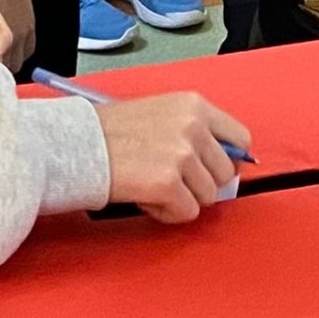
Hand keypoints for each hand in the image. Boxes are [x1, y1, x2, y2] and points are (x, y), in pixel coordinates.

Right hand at [94, 92, 250, 222]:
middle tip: (171, 177)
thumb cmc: (110, 131)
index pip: (240, 138)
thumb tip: (223, 164)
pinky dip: (167, 211)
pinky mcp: (169, 183)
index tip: (213, 168)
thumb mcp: (161, 114)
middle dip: (201, 182)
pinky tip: (146, 195)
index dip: (228, 159)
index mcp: (193, 105)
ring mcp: (182, 155)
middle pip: (226, 173)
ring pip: (207, 196)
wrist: (78, 144)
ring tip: (152, 182)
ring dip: (181, 197)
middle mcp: (193, 126)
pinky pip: (186, 212)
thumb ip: (194, 132)